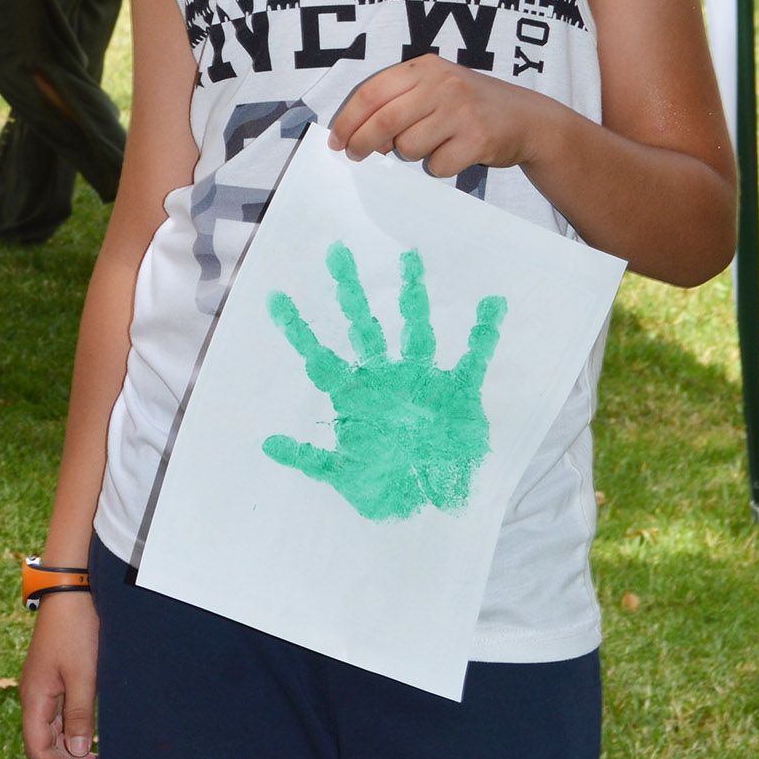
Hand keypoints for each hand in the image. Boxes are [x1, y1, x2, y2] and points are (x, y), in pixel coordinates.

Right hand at [20, 593, 98, 758]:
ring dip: (73, 752)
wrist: (73, 590)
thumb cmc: (76, 630)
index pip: (38, 748)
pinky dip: (75, 733)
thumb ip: (79, 714)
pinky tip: (90, 742)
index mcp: (35, 697)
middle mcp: (35, 696)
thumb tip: (75, 751)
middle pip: (46, 743)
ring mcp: (45, 687)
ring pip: (55, 731)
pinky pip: (62, 716)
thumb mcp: (82, 675)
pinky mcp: (57, 678)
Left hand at [263, 242, 505, 520]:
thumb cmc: (384, 488)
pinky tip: (492, 304)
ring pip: (416, 330)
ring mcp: (422, 381)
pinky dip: (484, 333)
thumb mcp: (342, 477)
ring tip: (411, 257)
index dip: (299, 330)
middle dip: (349, 292)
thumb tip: (266, 444)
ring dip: (414, 296)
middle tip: (335, 252)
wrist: (428, 507)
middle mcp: (386, 379)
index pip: (321, 356)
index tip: (275, 297)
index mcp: (355, 397)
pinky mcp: (458, 392)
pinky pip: (473, 358)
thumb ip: (308, 459)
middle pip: (363, 327)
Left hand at [329, 55, 548, 176]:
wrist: (528, 119)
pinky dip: (438, 166)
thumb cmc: (470, 106)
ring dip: (410, 154)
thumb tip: (363, 138)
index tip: (337, 139)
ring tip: (433, 143)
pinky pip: (436, 166)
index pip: (372, 92)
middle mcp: (444, 84)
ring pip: (409, 146)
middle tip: (356, 155)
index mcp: (426, 67)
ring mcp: (462, 111)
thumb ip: (399, 106)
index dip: (348, 119)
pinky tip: (455, 153)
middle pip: (385, 120)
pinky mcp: (478, 139)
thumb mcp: (435, 90)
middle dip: (362, 143)